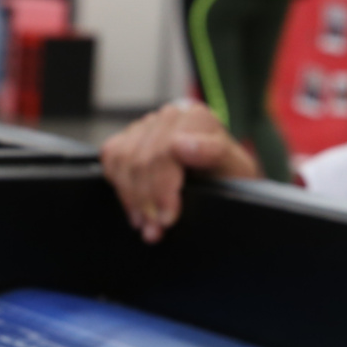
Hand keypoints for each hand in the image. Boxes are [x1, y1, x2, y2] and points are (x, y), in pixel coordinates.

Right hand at [99, 100, 260, 242]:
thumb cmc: (229, 177)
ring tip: (144, 224)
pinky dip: (117, 184)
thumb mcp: (236, 169)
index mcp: (197, 117)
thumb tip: (181, 145)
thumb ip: (214, 152)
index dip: (162, 188)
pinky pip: (110, 155)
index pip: (165, 150)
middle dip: (146, 201)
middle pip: (142, 159)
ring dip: (130, 198)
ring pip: (123, 159)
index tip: (167, 218)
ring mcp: (147, 125)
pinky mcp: (129, 136)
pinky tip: (134, 206)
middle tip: (154, 230)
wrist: (221, 180)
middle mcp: (170, 116)